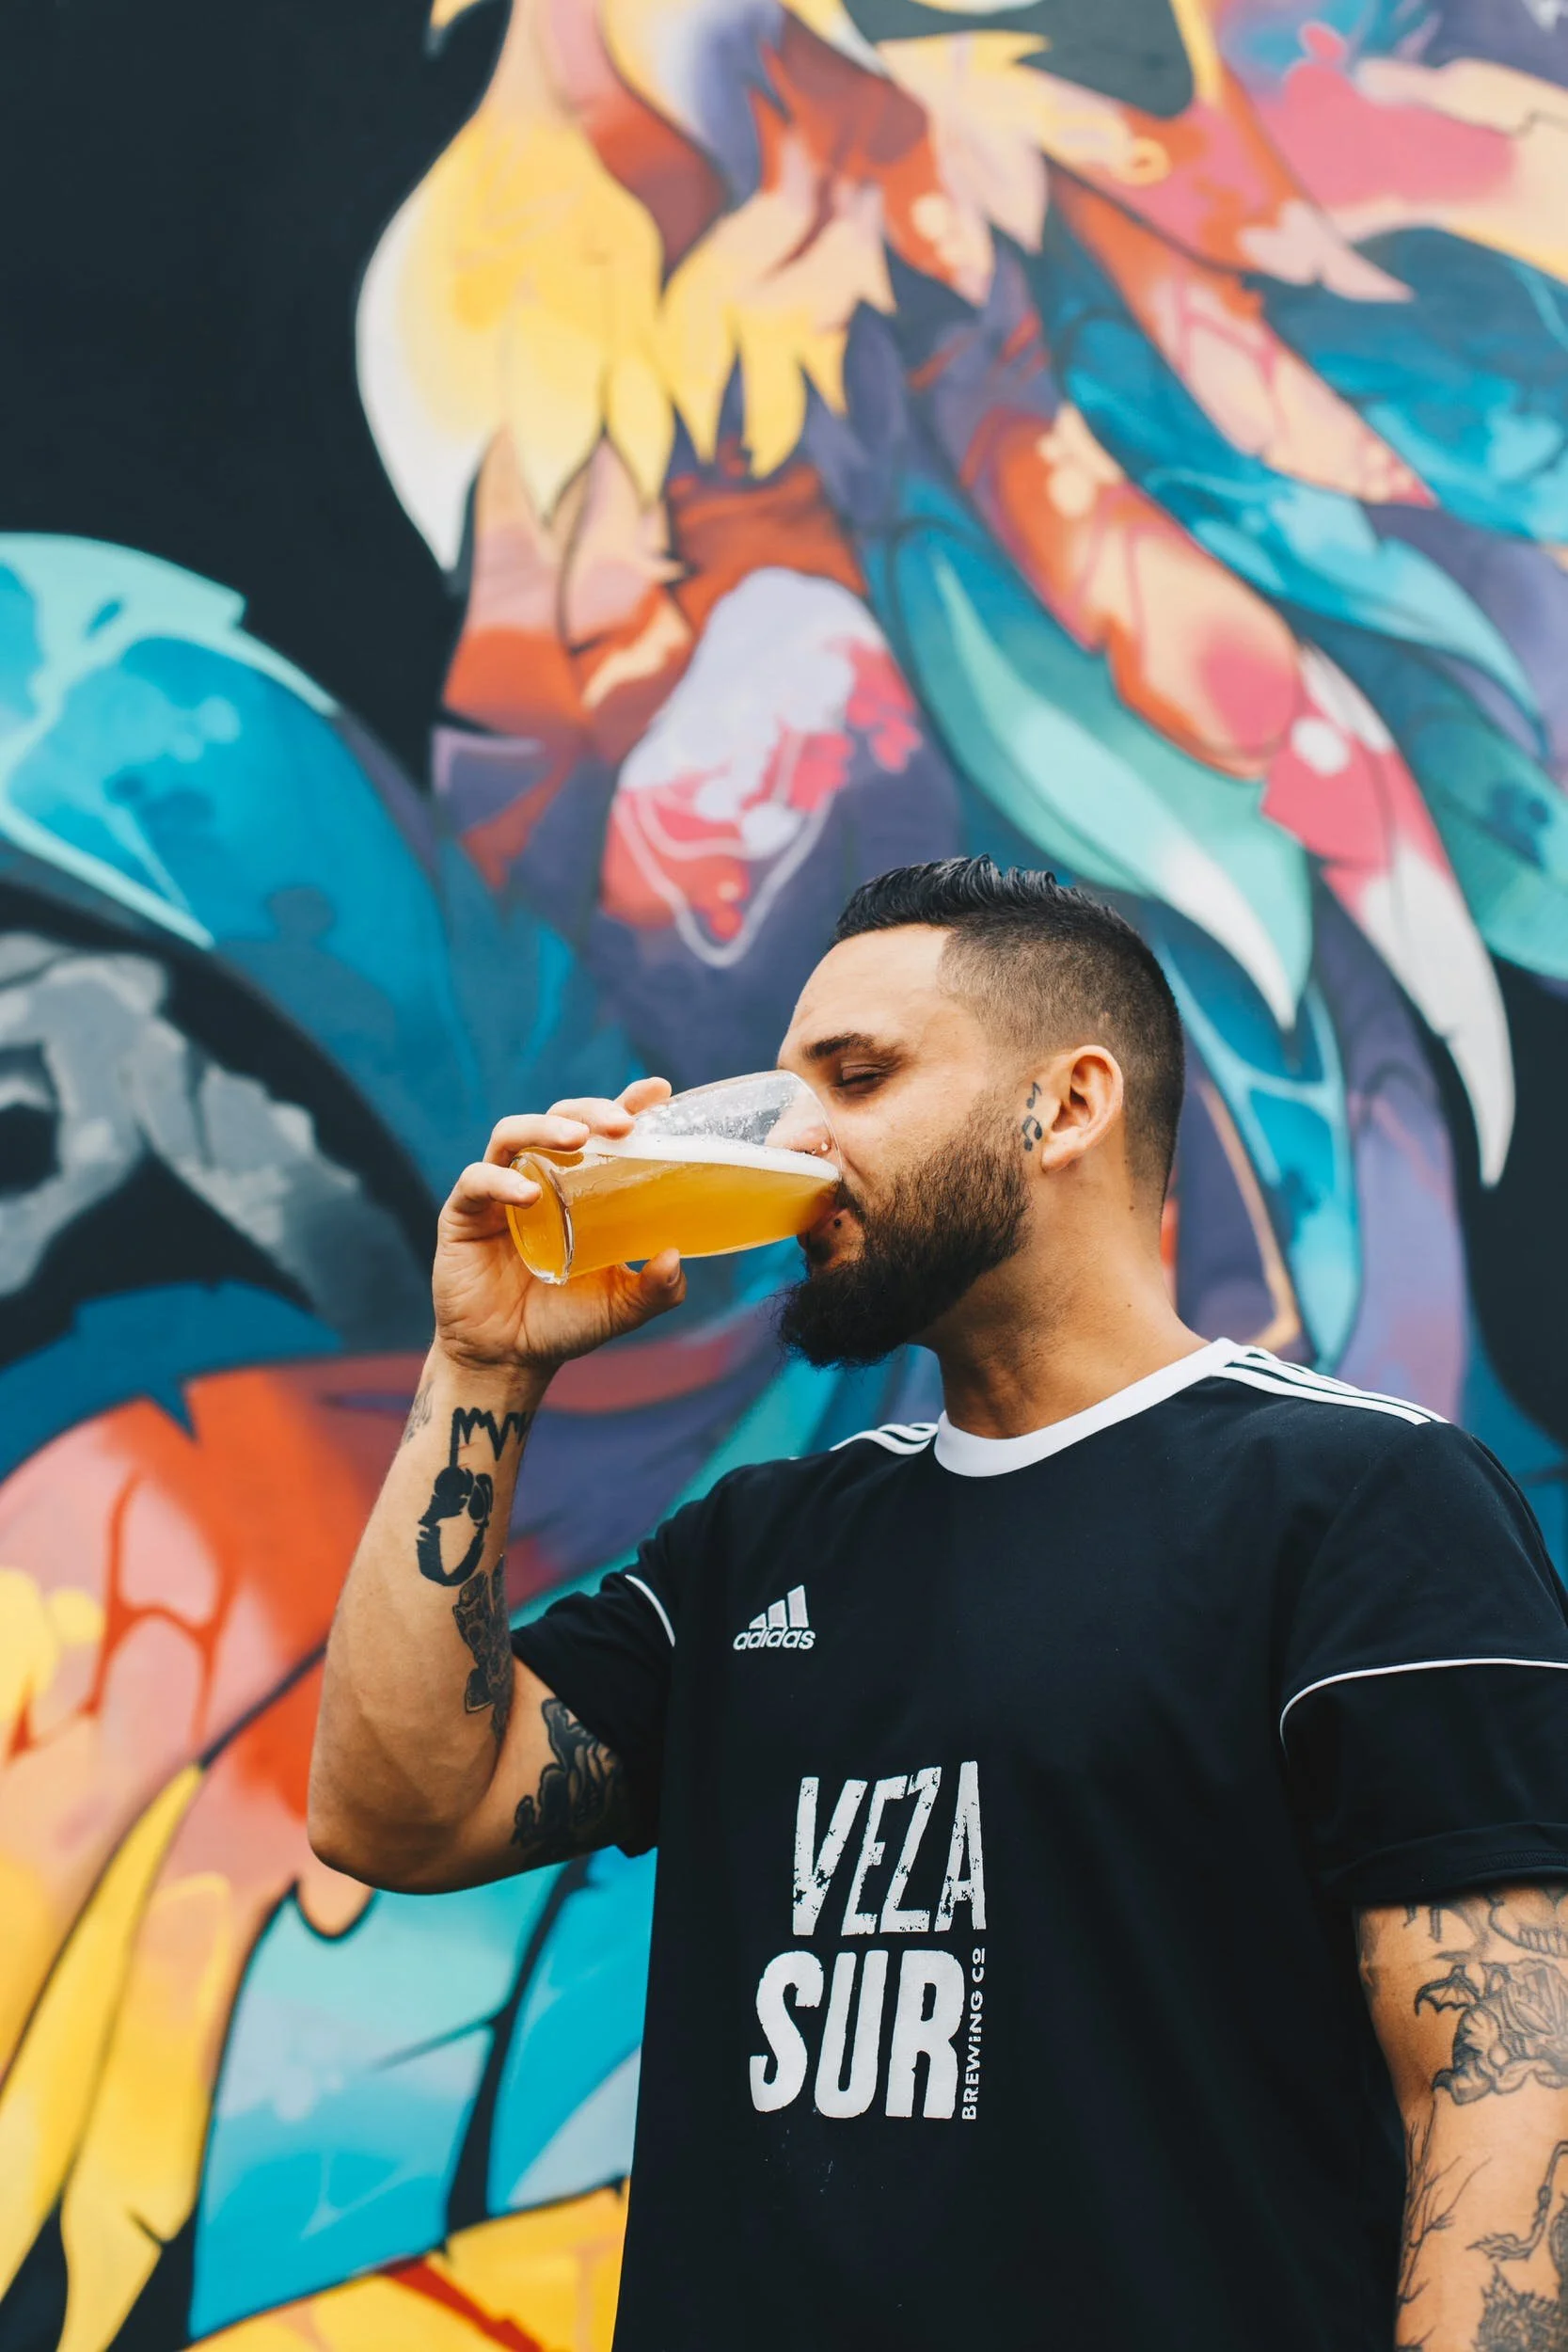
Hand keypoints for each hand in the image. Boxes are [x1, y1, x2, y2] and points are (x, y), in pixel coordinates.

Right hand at [432, 1078, 685, 1374]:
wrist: (510, 1360)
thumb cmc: (565, 1323)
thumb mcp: (620, 1306)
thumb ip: (656, 1289)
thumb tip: (676, 1257)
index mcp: (579, 1187)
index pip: (602, 1131)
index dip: (626, 1103)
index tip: (657, 1090)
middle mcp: (539, 1177)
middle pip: (559, 1119)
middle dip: (590, 1110)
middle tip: (621, 1123)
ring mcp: (498, 1192)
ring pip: (513, 1134)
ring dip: (545, 1128)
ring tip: (576, 1140)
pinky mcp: (463, 1214)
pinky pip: (477, 1181)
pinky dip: (501, 1180)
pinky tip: (526, 1195)